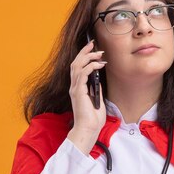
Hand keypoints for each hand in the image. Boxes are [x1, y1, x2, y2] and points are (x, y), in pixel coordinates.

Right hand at [67, 40, 106, 154]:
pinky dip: (91, 67)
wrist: (88, 129)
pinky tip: (99, 65)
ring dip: (88, 57)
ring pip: (77, 66)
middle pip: (75, 63)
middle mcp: (74, 86)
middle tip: (93, 44)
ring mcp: (75, 89)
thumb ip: (95, 89)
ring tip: (99, 53)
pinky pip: (83, 74)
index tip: (92, 49)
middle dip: (84, 52)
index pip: (77, 67)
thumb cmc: (92, 118)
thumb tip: (98, 79)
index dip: (83, 56)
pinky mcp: (78, 91)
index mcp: (77, 88)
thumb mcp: (96, 99)